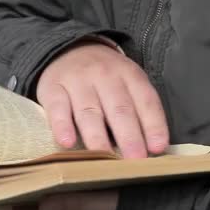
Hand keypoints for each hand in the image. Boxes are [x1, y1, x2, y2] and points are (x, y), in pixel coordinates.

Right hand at [37, 41, 168, 158]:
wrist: (67, 49)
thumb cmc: (103, 77)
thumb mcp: (126, 83)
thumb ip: (137, 110)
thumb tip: (150, 148)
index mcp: (129, 75)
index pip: (145, 101)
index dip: (153, 125)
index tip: (157, 148)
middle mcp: (105, 76)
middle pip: (119, 109)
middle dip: (128, 136)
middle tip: (134, 160)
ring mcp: (77, 81)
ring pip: (89, 111)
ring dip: (97, 136)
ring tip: (103, 156)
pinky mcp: (52, 88)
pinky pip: (58, 109)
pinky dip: (62, 126)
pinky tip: (67, 142)